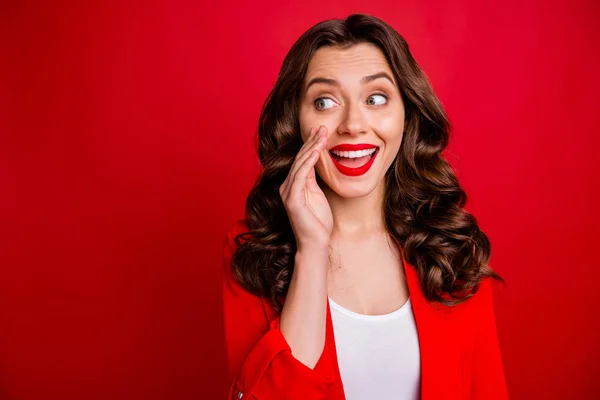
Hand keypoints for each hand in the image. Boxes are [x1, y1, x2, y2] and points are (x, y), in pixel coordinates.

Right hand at [279, 125, 332, 251]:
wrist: (316, 243)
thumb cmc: (318, 222)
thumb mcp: (317, 195)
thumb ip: (312, 180)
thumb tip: (314, 162)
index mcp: (293, 185)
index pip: (302, 160)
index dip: (310, 145)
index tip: (320, 131)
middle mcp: (287, 186)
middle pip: (300, 159)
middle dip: (311, 142)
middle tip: (321, 127)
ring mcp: (288, 192)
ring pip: (300, 164)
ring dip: (311, 148)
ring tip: (321, 134)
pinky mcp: (292, 199)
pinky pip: (300, 175)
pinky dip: (308, 162)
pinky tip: (316, 151)